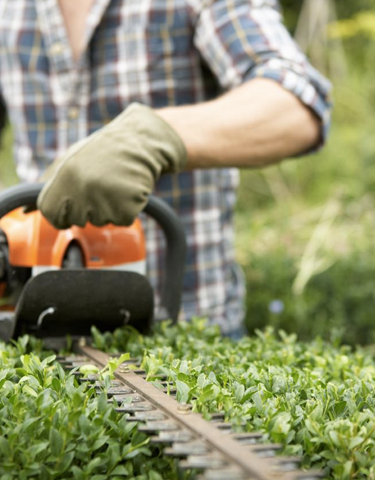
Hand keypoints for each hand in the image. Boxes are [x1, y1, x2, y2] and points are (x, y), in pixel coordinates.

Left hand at [37, 103, 186, 227]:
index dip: (63, 213)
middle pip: (79, 220)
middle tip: (102, 186)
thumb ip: (49, 183)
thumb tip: (28, 211)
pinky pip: (122, 220)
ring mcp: (105, 199)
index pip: (52, 214)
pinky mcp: (127, 208)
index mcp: (66, 175)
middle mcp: (83, 188)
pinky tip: (129, 189)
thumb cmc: (105, 150)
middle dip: (89, 209)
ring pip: (101, 221)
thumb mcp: (72, 158)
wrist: (142, 142)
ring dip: (110, 208)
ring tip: (117, 184)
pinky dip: (128, 209)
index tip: (73, 205)